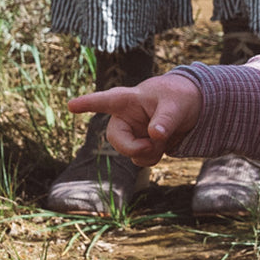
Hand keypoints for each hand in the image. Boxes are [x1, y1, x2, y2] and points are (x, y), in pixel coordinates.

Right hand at [68, 73, 202, 165]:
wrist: (188, 108)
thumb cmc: (178, 98)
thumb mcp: (176, 105)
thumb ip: (166, 120)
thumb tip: (156, 135)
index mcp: (127, 100)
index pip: (104, 101)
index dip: (87, 103)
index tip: (71, 105)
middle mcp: (123, 118)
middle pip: (117, 141)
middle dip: (135, 148)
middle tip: (153, 144)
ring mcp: (130, 134)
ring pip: (130, 154)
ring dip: (150, 153)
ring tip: (162, 137)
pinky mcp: (138, 146)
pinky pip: (140, 161)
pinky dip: (153, 158)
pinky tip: (161, 146)